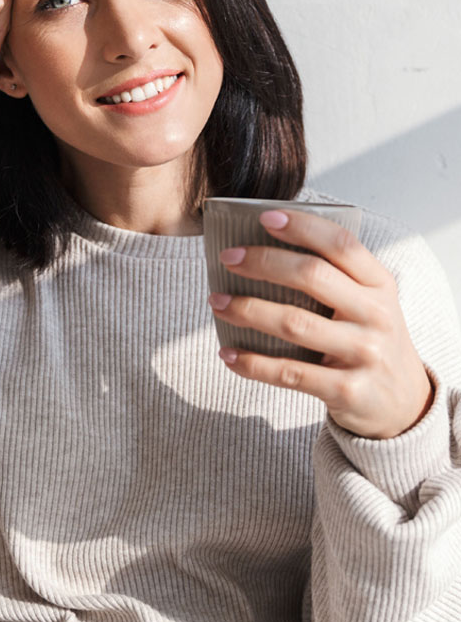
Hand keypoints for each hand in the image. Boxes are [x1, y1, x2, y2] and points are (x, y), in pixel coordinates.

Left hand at [208, 209, 433, 438]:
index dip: (302, 227)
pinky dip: (253, 363)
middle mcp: (376, 315)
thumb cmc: (370, 339)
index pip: (341, 244)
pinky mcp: (346, 390)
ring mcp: (364, 353)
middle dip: (263, 263)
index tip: (265, 218)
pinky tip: (227, 354)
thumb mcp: (368, 302)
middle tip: (227, 259)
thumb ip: (334, 278)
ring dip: (247, 310)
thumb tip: (263, 249)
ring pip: (294, 324)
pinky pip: (289, 373)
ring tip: (216, 302)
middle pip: (312, 276)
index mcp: (379, 284)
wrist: (404, 403)